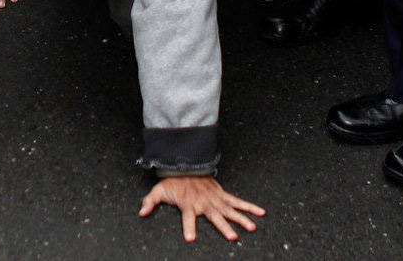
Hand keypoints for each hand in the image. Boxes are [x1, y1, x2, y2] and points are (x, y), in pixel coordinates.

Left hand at [139, 176, 264, 242]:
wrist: (186, 164)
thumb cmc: (173, 180)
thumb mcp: (159, 190)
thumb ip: (150, 201)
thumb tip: (141, 212)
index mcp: (189, 204)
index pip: (188, 218)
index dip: (189, 228)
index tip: (191, 239)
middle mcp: (204, 203)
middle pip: (215, 217)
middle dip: (223, 227)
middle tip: (232, 237)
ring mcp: (215, 199)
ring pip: (230, 211)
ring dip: (241, 219)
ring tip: (251, 228)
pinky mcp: (223, 194)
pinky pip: (238, 201)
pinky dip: (250, 207)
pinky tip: (261, 212)